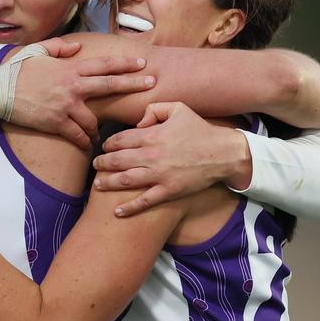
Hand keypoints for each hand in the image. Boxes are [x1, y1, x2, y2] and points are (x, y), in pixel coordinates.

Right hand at [11, 43, 155, 149]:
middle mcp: (72, 86)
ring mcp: (65, 105)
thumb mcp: (39, 52)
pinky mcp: (56, 123)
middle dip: (133, 85)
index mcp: (70, 68)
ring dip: (99, 128)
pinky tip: (88, 144)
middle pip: (110, 85)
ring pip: (94, 120)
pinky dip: (84, 140)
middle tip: (152, 85)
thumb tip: (78, 46)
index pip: (104, 65)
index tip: (142, 63)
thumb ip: (60, 47)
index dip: (125, 64)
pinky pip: (77, 135)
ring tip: (102, 134)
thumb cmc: (18, 71)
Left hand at [93, 102, 251, 216]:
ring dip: (108, 183)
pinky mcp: (168, 191)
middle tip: (96, 165)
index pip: (120, 140)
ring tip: (98, 184)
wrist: (223, 154)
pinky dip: (129, 208)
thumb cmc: (200, 130)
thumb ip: (154, 109)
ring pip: (125, 181)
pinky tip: (117, 212)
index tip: (104, 147)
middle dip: (102, 163)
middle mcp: (151, 156)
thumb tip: (138, 122)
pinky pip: (144, 201)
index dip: (108, 144)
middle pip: (117, 160)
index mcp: (152, 135)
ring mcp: (159, 175)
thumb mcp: (178, 109)